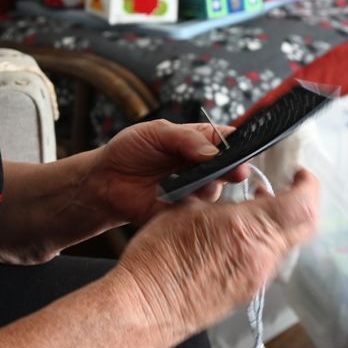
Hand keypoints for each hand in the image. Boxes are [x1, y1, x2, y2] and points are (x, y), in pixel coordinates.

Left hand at [81, 119, 251, 225]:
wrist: (106, 180)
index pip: (227, 141)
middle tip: (233, 173)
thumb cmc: (130, 150)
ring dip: (206, 188)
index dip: (238, 145)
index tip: (240, 150)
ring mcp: (194, 191)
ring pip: (215, 192)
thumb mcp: (155, 133)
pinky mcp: (183, 213)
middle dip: (233, 171)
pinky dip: (191, 208)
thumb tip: (211, 151)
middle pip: (229, 169)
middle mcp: (201, 167)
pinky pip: (197, 214)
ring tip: (188, 183)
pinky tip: (178, 200)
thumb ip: (184, 138)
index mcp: (198, 142)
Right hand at [109, 169, 320, 347]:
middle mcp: (260, 256)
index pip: (302, 204)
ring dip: (280, 221)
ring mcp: (256, 278)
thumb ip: (219, 198)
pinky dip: (264, 240)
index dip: (308, 184)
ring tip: (256, 207)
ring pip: (287, 243)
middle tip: (288, 186)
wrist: (146, 305)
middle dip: (301, 201)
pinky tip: (239, 233)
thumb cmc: (158, 258)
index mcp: (247, 229)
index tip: (299, 173)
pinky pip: (269, 260)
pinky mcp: (247, 292)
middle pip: (304, 225)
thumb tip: (230, 191)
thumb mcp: (187, 208)